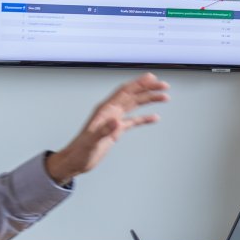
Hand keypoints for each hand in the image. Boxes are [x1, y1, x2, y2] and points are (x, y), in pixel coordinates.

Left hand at [45, 73, 168, 183]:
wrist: (75, 161)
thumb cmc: (79, 151)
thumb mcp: (91, 142)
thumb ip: (104, 131)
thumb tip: (117, 122)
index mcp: (104, 110)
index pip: (124, 92)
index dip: (138, 84)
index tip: (151, 78)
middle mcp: (110, 112)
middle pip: (132, 95)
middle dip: (148, 89)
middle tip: (164, 86)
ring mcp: (114, 120)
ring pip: (134, 105)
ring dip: (148, 100)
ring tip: (164, 97)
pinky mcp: (116, 130)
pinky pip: (133, 121)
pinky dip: (144, 118)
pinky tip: (154, 117)